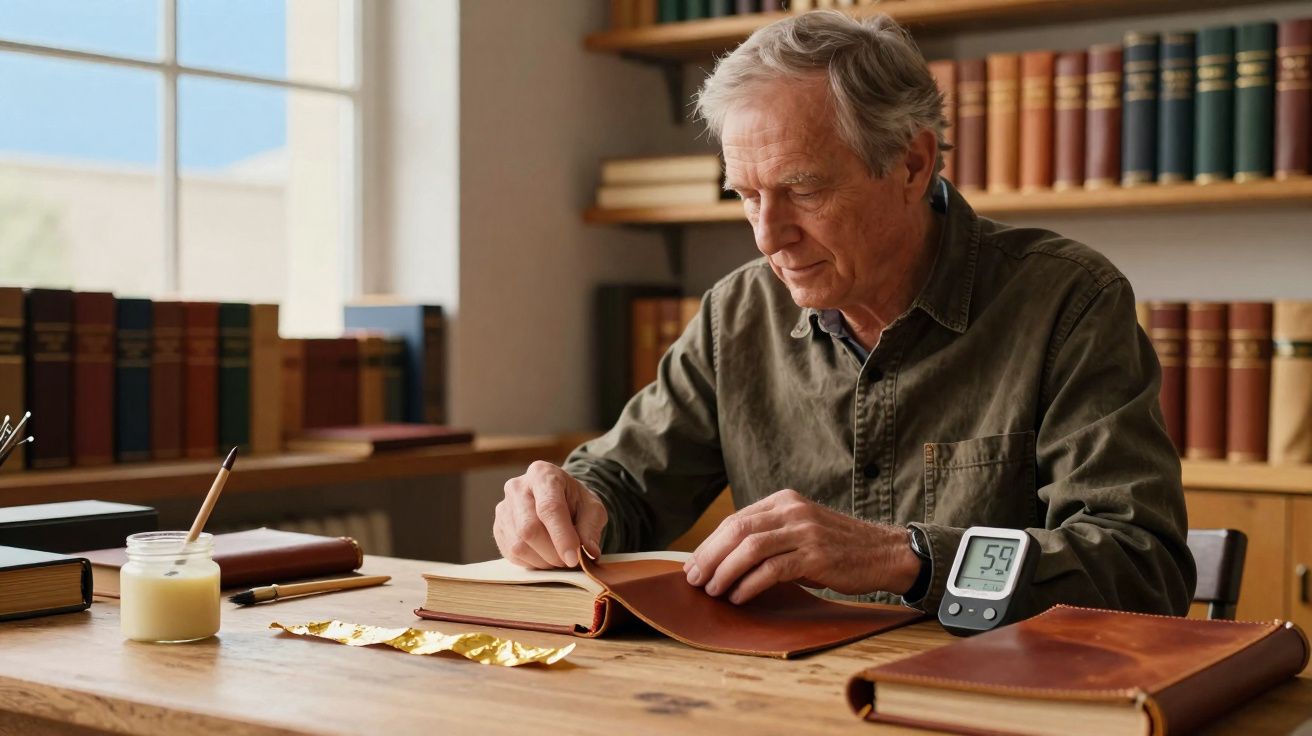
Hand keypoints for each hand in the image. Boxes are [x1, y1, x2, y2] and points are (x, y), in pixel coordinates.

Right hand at [494, 461, 607, 568]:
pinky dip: (532, 562)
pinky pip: (511, 553)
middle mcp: (517, 487)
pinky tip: (544, 556)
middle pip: (529, 528)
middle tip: (569, 561)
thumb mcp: (592, 508)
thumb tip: (589, 552)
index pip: (549, 508)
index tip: (574, 559)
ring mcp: (504, 508)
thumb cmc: (576, 502)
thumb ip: (590, 527)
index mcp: (543, 474)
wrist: (559, 498)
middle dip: (552, 553)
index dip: (562, 536)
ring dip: (542, 560)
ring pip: (518, 545)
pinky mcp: (498, 527)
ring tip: (558, 558)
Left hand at [683, 489, 919, 603]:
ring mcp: (805, 532)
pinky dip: (750, 584)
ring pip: (751, 548)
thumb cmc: (837, 548)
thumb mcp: (800, 531)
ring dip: (725, 572)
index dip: (710, 544)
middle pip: (737, 530)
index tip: (694, 565)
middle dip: (710, 557)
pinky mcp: (817, 556)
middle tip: (695, 580)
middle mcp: (792, 511)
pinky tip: (739, 597)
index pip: (736, 519)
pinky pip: (773, 569)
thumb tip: (725, 560)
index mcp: (784, 501)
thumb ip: (769, 537)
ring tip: (713, 591)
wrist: (884, 553)